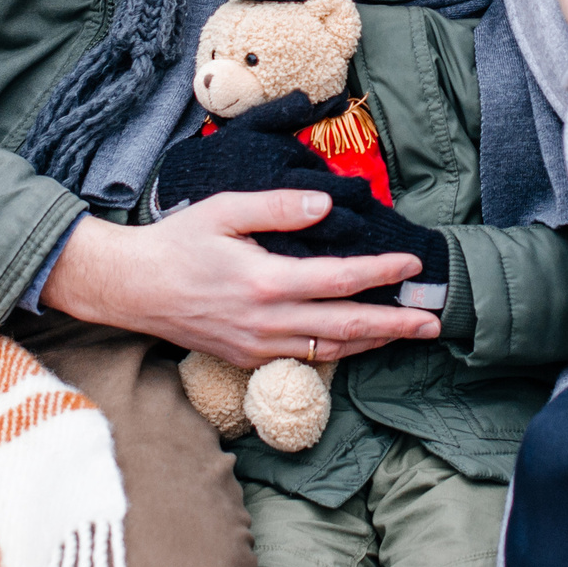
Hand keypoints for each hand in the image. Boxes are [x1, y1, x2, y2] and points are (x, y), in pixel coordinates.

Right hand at [40, 194, 439, 367]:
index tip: (412, 266)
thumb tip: (325, 205)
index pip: (339, 280)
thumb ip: (276, 207)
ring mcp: (258, 347)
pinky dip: (339, 353)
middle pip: (346, 329)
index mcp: (264, 281)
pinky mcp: (249, 360)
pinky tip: (358, 343)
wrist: (133, 288)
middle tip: (434, 321)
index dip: (381, 274)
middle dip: (396, 325)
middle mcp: (266, 322)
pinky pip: (305, 361)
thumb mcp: (223, 211)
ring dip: (374, 343)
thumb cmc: (177, 242)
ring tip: (408, 335)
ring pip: (330, 352)